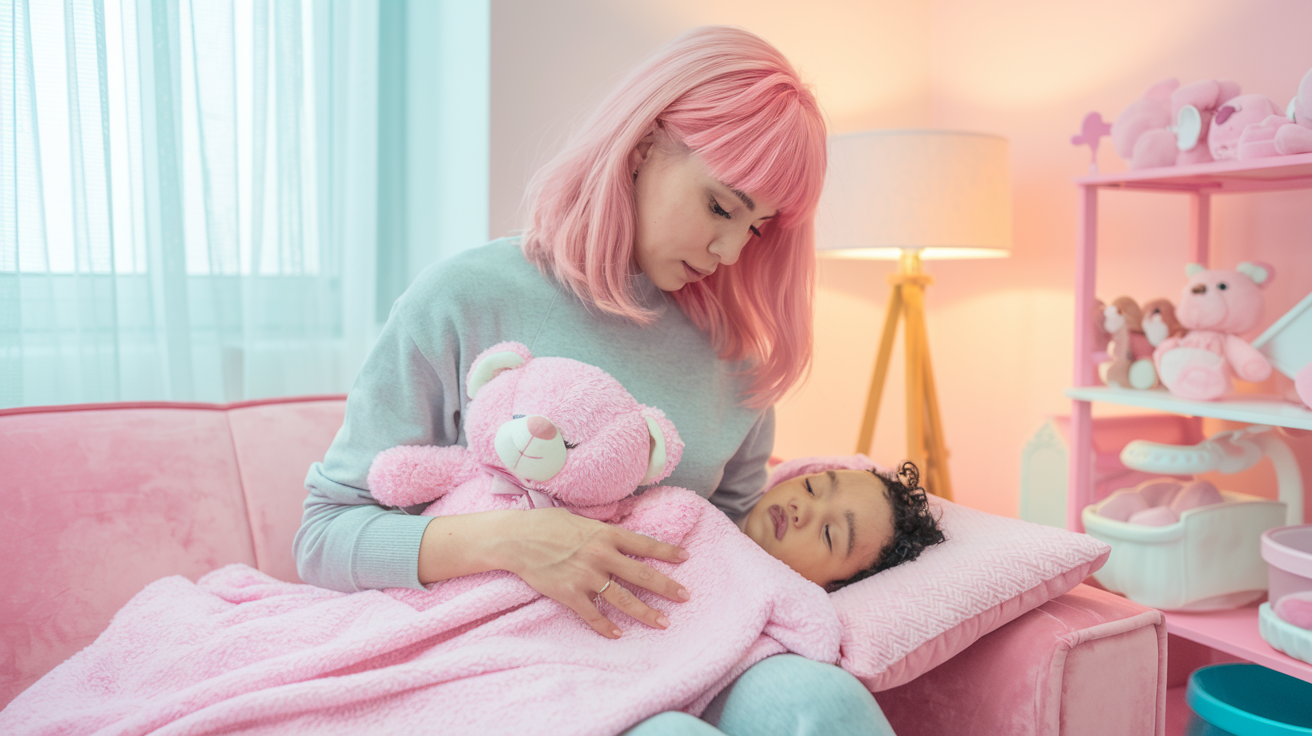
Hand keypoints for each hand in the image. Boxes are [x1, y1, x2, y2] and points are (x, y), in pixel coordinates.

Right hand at [499, 508, 689, 638]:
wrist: (516, 538)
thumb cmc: (546, 524)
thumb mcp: (580, 520)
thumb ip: (602, 531)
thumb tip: (619, 537)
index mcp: (604, 534)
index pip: (644, 544)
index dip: (666, 552)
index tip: (684, 558)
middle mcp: (600, 555)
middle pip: (641, 574)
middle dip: (666, 586)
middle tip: (685, 596)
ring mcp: (585, 576)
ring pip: (623, 598)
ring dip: (645, 612)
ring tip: (663, 622)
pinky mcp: (569, 593)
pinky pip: (592, 614)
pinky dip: (605, 626)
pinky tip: (617, 634)